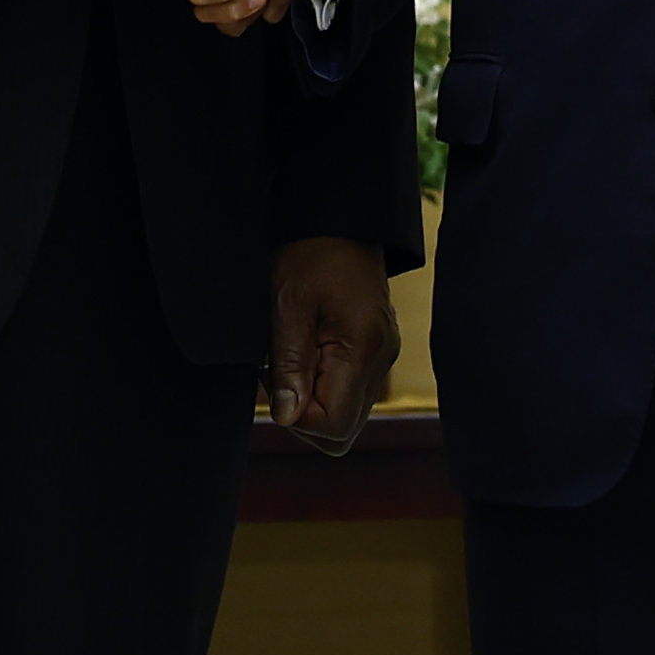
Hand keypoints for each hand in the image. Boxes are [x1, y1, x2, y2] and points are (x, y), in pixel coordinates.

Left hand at [267, 237, 396, 454]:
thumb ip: (289, 364)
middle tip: (277, 374)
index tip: (273, 378)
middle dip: (302, 418)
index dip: (295, 416)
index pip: (332, 425)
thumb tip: (286, 418)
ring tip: (290, 361)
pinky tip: (304, 357)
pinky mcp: (375, 355)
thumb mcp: (288, 305)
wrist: (340, 221)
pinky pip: (348, 396)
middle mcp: (381, 362)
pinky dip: (321, 390)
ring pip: (345, 420)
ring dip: (310, 404)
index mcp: (362, 350)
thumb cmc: (310, 254)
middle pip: (341, 433)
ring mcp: (381, 360)